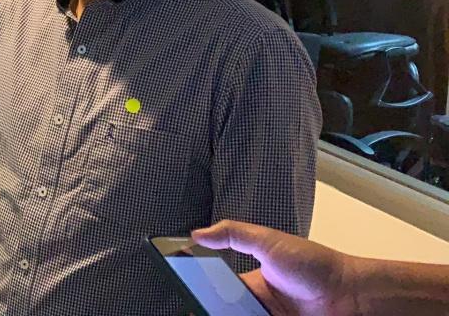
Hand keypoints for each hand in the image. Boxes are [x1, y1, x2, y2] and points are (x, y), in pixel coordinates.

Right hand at [192, 220, 351, 315]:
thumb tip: (199, 233)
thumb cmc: (316, 264)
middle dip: (211, 310)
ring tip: (211, 314)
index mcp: (251, 283)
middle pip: (226, 311)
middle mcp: (259, 305)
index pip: (217, 291)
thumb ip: (233, 234)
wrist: (350, 292)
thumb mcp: (269, 241)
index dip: (202, 294)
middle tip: (200, 310)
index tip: (189, 295)